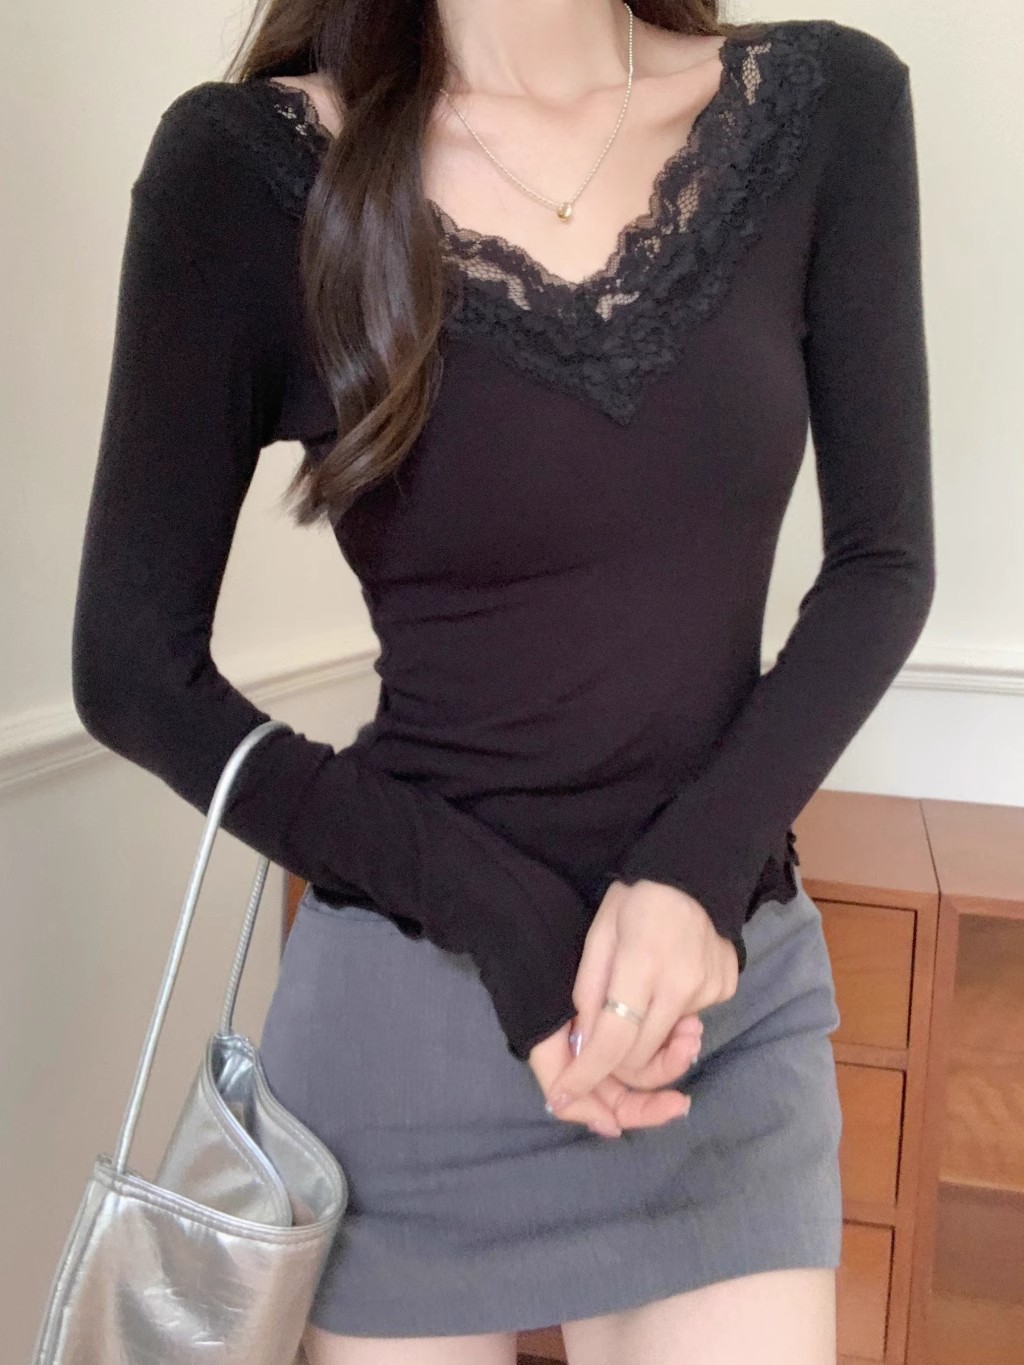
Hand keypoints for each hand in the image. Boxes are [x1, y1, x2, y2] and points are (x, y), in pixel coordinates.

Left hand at [540, 878, 738, 1129]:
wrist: (695, 871)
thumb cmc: (635, 898)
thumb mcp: (598, 935)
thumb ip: (588, 992)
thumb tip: (583, 1045)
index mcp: (641, 964)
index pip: (613, 1039)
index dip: (586, 1074)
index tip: (564, 1095)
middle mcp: (682, 983)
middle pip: (642, 1054)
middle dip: (616, 1061)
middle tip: (601, 1045)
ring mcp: (710, 988)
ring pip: (667, 1042)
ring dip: (646, 1036)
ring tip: (640, 998)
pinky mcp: (727, 988)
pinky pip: (691, 1020)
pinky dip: (673, 1015)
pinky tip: (668, 980)